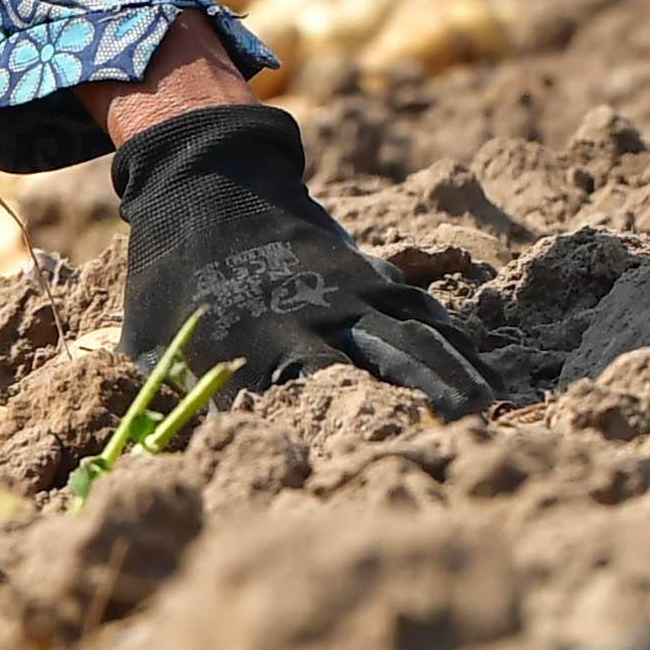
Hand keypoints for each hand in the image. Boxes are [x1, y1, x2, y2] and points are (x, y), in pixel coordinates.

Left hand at [111, 102, 498, 419]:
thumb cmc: (171, 276)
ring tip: (496, 414)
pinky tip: (483, 370)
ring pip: (423, 336)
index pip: (328, 398)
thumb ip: (171, 398)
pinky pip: (424, 308)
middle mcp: (325, 316)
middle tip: (476, 443)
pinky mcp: (369, 272)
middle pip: (399, 364)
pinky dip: (456, 340)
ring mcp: (354, 290)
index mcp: (271, 340)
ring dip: (462, 376)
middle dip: (439, 404)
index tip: (392, 467)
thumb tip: (172, 454)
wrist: (205, 181)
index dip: (362, 432)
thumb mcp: (154, 340)